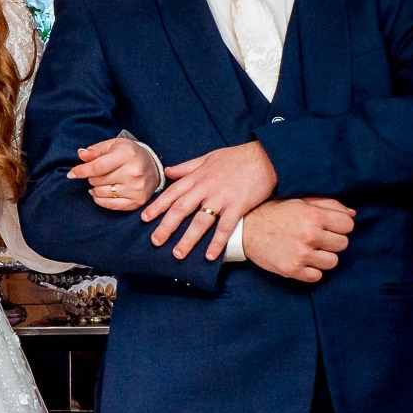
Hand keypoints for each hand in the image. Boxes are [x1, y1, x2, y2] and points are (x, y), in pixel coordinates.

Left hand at [69, 136, 160, 211]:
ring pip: (101, 193)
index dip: (81, 171)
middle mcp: (134, 172)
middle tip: (100, 173)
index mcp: (127, 155)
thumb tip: (81, 154)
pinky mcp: (137, 201)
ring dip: (96, 188)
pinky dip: (101, 199)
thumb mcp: (113, 145)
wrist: (152, 166)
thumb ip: (95, 150)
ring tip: (104, 181)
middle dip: (92, 177)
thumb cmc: (129, 154)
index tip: (72, 174)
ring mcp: (136, 188)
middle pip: (97, 180)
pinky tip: (103, 192)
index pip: (97, 166)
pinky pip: (110, 205)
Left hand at [142, 140, 278, 260]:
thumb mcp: (208, 156)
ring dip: (188, 239)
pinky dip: (217, 242)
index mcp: (198, 176)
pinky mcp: (239, 206)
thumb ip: (187, 166)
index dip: (157, 206)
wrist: (268, 156)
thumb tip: (168, 171)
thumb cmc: (238, 157)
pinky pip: (225, 227)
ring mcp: (222, 197)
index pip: (172, 193)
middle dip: (166, 227)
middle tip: (155, 242)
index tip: (144, 219)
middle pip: (181, 209)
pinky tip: (210, 256)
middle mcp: (206, 187)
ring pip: (201, 221)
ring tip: (178, 254)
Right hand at [241, 198, 354, 281]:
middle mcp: (309, 235)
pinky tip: (302, 261)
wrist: (246, 231)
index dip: (340, 225)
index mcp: (313, 216)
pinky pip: (317, 276)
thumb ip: (328, 204)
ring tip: (309, 250)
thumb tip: (353, 214)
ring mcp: (301, 254)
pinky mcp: (292, 270)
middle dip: (332, 241)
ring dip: (323, 257)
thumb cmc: (275, 213)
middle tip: (317, 238)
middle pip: (343, 244)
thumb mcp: (300, 201)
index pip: (348, 225)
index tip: (329, 226)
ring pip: (333, 262)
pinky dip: (312, 270)